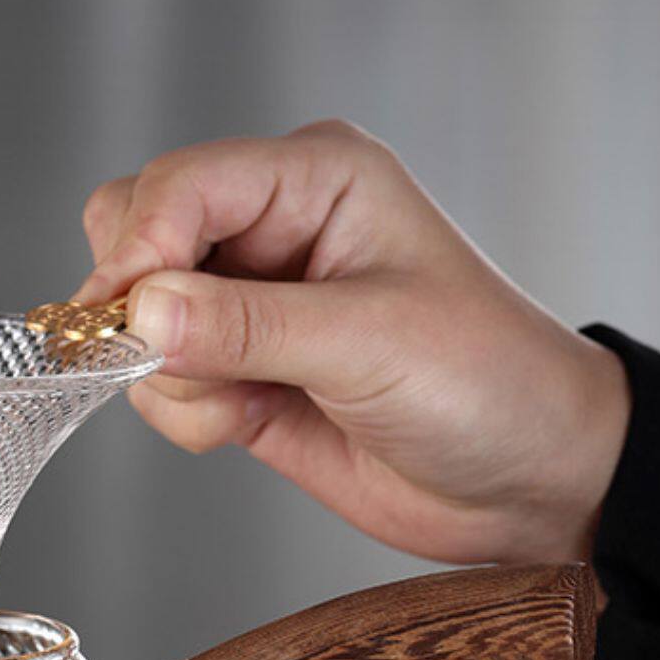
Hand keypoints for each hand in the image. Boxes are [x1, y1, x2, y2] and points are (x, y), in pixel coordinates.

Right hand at [77, 119, 630, 566]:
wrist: (530, 482)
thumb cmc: (490, 382)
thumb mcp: (370, 343)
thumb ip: (246, 325)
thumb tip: (138, 312)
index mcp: (314, 178)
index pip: (181, 185)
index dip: (141, 247)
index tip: (129, 318)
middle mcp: (273, 226)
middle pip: (134, 230)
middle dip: (141, 305)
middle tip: (187, 361)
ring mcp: (250, 301)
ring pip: (133, 314)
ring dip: (169, 372)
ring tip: (249, 402)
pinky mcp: (239, 370)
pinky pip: (158, 380)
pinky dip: (185, 412)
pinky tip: (253, 423)